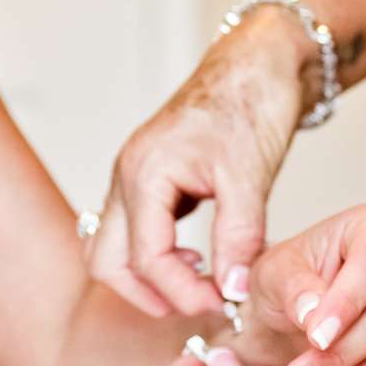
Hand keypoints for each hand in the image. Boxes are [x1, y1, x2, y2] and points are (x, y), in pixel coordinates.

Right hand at [85, 12, 312, 316]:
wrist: (259, 62)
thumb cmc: (252, 102)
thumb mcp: (251, 175)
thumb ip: (239, 238)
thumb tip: (233, 291)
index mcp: (145, 173)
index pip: (145, 258)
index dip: (183, 292)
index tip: (223, 303)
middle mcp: (128, 175)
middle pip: (107, 261)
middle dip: (149, 294)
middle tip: (201, 303)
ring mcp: (133, 176)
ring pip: (113, 247)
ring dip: (146, 277)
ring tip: (198, 282)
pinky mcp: (150, 178)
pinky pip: (133, 229)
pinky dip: (155, 254)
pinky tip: (197, 256)